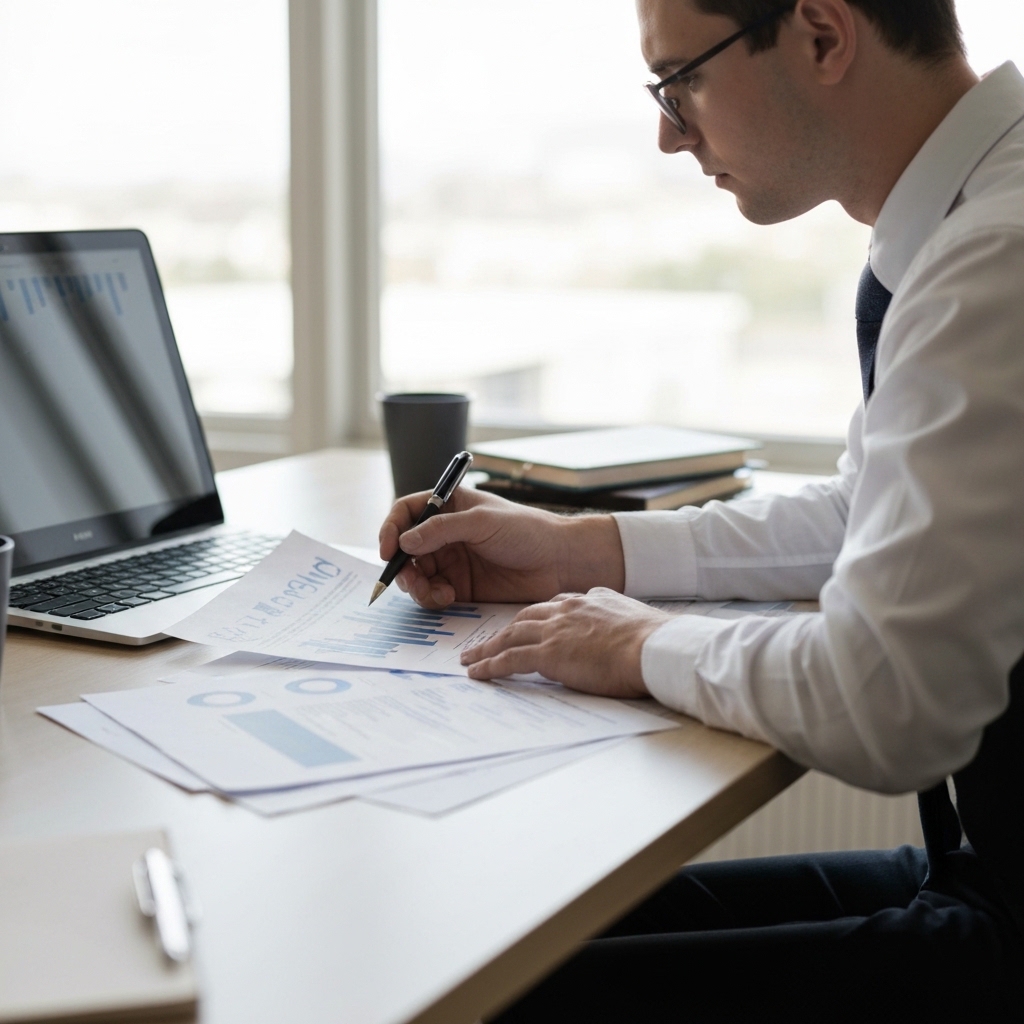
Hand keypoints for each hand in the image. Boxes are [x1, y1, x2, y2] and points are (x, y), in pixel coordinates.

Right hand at [379, 487, 623, 607]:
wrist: (559, 562)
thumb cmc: (527, 531)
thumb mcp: (482, 522)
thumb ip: (442, 530)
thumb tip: (405, 541)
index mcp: (449, 507)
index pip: (407, 512)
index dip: (391, 528)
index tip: (387, 549)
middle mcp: (445, 534)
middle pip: (405, 548)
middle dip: (402, 565)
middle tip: (411, 578)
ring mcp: (452, 561)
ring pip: (416, 575)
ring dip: (416, 585)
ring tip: (434, 591)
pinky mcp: (461, 587)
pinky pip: (433, 595)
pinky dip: (432, 598)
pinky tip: (449, 597)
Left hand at [459, 588, 670, 697]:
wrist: (653, 647)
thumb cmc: (653, 641)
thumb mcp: (632, 621)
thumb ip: (615, 624)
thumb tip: (616, 635)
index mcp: (588, 600)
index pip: (553, 606)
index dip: (536, 617)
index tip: (526, 625)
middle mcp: (566, 610)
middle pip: (525, 618)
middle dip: (504, 629)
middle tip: (488, 640)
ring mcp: (555, 631)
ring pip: (510, 636)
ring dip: (487, 647)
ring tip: (471, 658)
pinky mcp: (548, 654)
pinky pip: (509, 659)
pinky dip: (490, 665)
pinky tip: (477, 673)